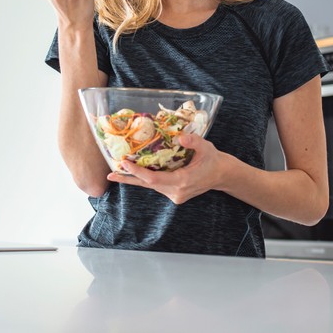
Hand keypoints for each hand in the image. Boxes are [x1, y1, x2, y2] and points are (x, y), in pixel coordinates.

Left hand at [107, 133, 226, 204]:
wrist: (222, 175)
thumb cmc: (214, 160)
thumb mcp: (206, 147)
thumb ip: (194, 141)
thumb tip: (180, 137)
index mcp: (183, 182)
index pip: (154, 179)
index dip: (138, 172)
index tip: (125, 164)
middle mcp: (176, 192)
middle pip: (148, 185)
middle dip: (129, 178)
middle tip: (110, 175)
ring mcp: (175, 195)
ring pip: (150, 186)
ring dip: (135, 179)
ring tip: (116, 173)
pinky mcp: (174, 194)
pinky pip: (156, 185)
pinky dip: (144, 179)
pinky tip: (132, 173)